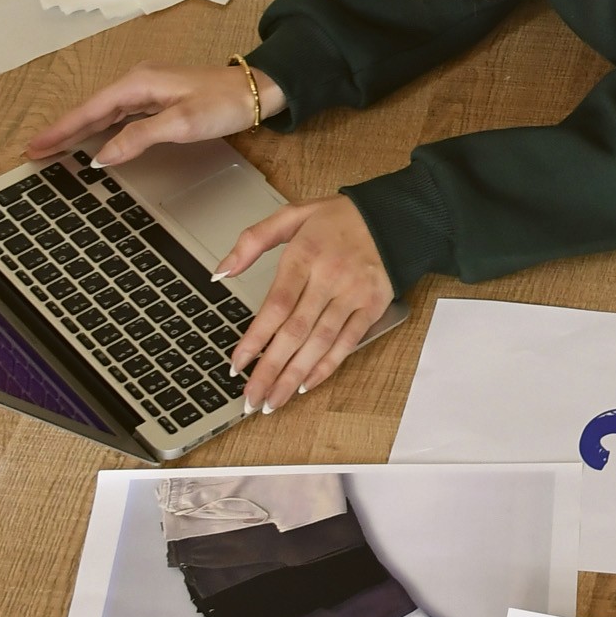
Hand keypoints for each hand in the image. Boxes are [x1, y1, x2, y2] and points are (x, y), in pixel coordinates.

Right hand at [24, 60, 285, 169]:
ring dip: (78, 129)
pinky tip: (93, 138)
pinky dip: (100, 127)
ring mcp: (147, 89)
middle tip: (34, 152)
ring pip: (103, 112)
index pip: (89, 110)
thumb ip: (139, 137)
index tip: (36, 147)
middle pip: (90, 109)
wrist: (257, 91)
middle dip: (62, 130)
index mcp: (138, 83)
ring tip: (54, 148)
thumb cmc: (224, 103)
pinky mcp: (158, 99)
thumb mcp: (181, 124)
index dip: (61, 130)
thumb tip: (102, 156)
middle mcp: (138, 82)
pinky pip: (119, 113)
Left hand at [215, 197, 391, 412]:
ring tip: (273, 401)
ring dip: (294, 376)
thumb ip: (252, 240)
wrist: (394, 216)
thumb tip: (221, 271)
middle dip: (270, 369)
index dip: (255, 339)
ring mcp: (353, 294)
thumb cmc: (338, 218)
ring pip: (320, 343)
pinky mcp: (373, 306)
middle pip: (295, 332)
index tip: (236, 365)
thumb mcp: (292, 215)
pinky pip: (347, 342)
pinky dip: (327, 366)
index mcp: (305, 255)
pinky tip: (306, 384)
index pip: (275, 306)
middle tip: (250, 398)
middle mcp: (329, 277)